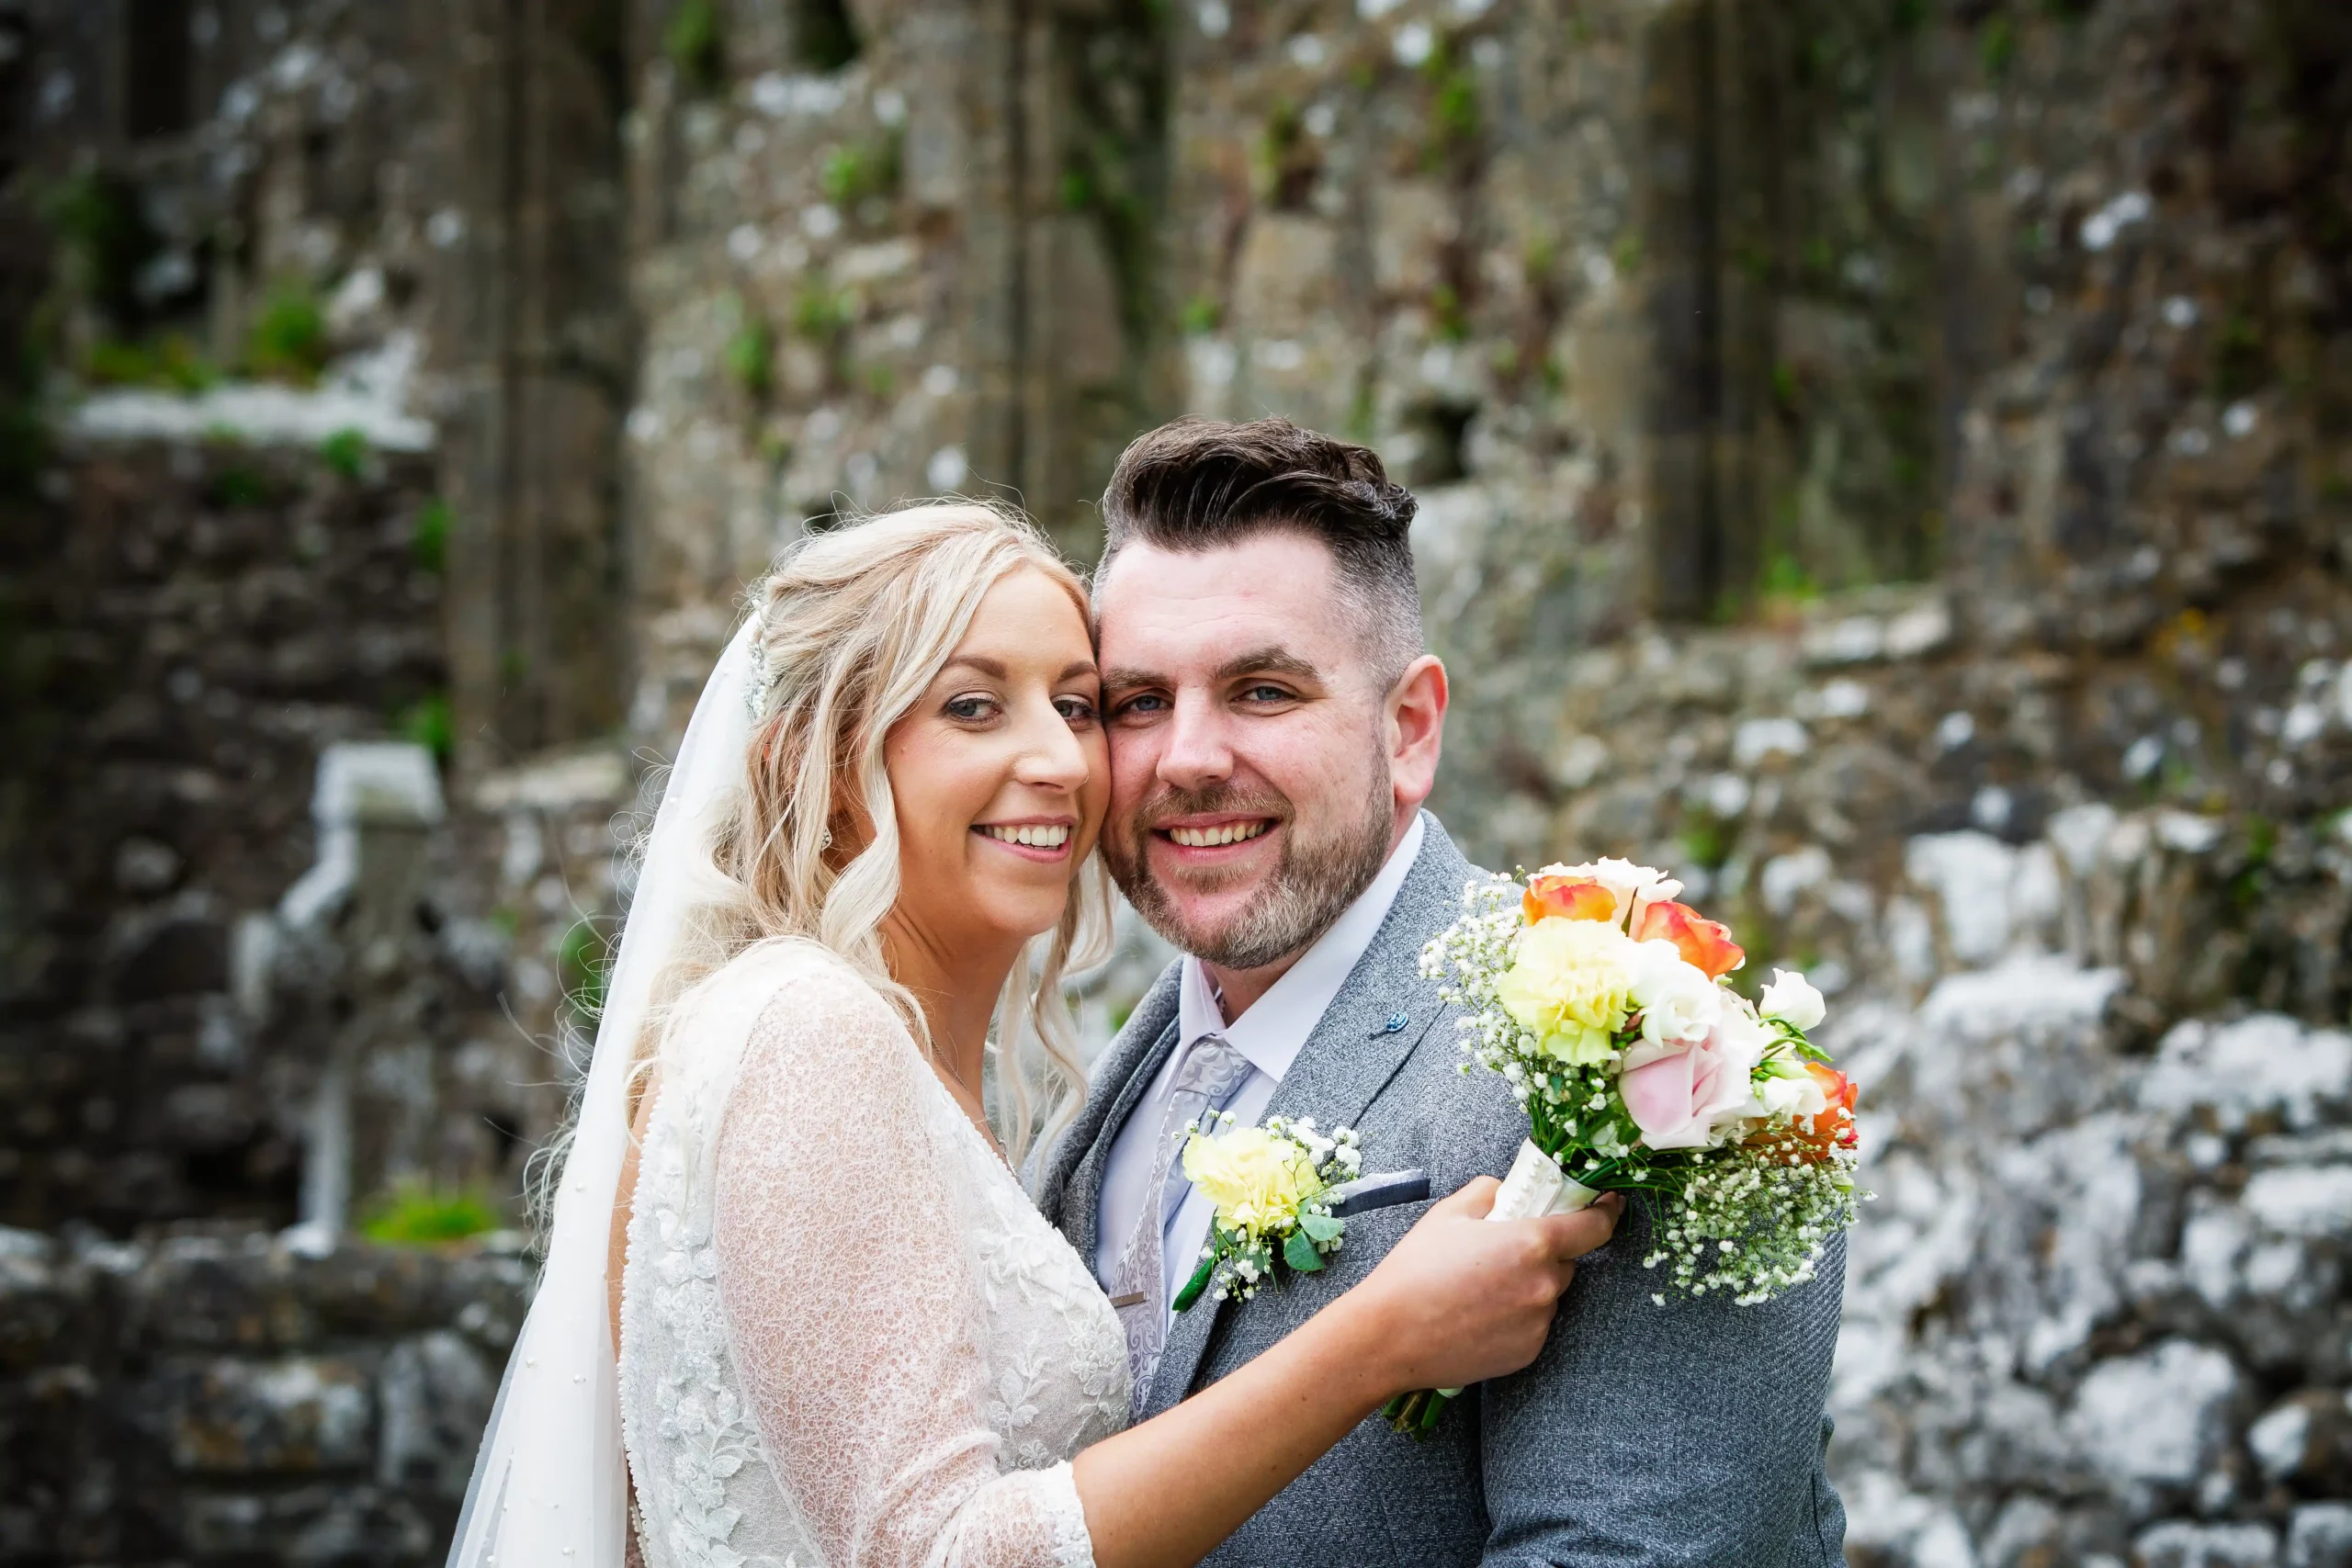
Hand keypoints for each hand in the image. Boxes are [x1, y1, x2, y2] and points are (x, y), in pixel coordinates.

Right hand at [1350, 1177, 1623, 1397]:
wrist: (1390, 1336)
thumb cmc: (1416, 1270)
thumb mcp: (1449, 1213)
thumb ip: (1490, 1192)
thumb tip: (1508, 1192)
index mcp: (1531, 1243)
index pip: (1594, 1227)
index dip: (1606, 1211)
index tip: (1608, 1203)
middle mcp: (1545, 1285)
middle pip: (1566, 1262)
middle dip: (1544, 1253)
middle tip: (1503, 1253)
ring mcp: (1538, 1323)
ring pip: (1548, 1295)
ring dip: (1529, 1286)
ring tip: (1481, 1289)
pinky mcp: (1528, 1353)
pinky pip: (1534, 1324)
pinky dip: (1517, 1317)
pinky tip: (1479, 1315)